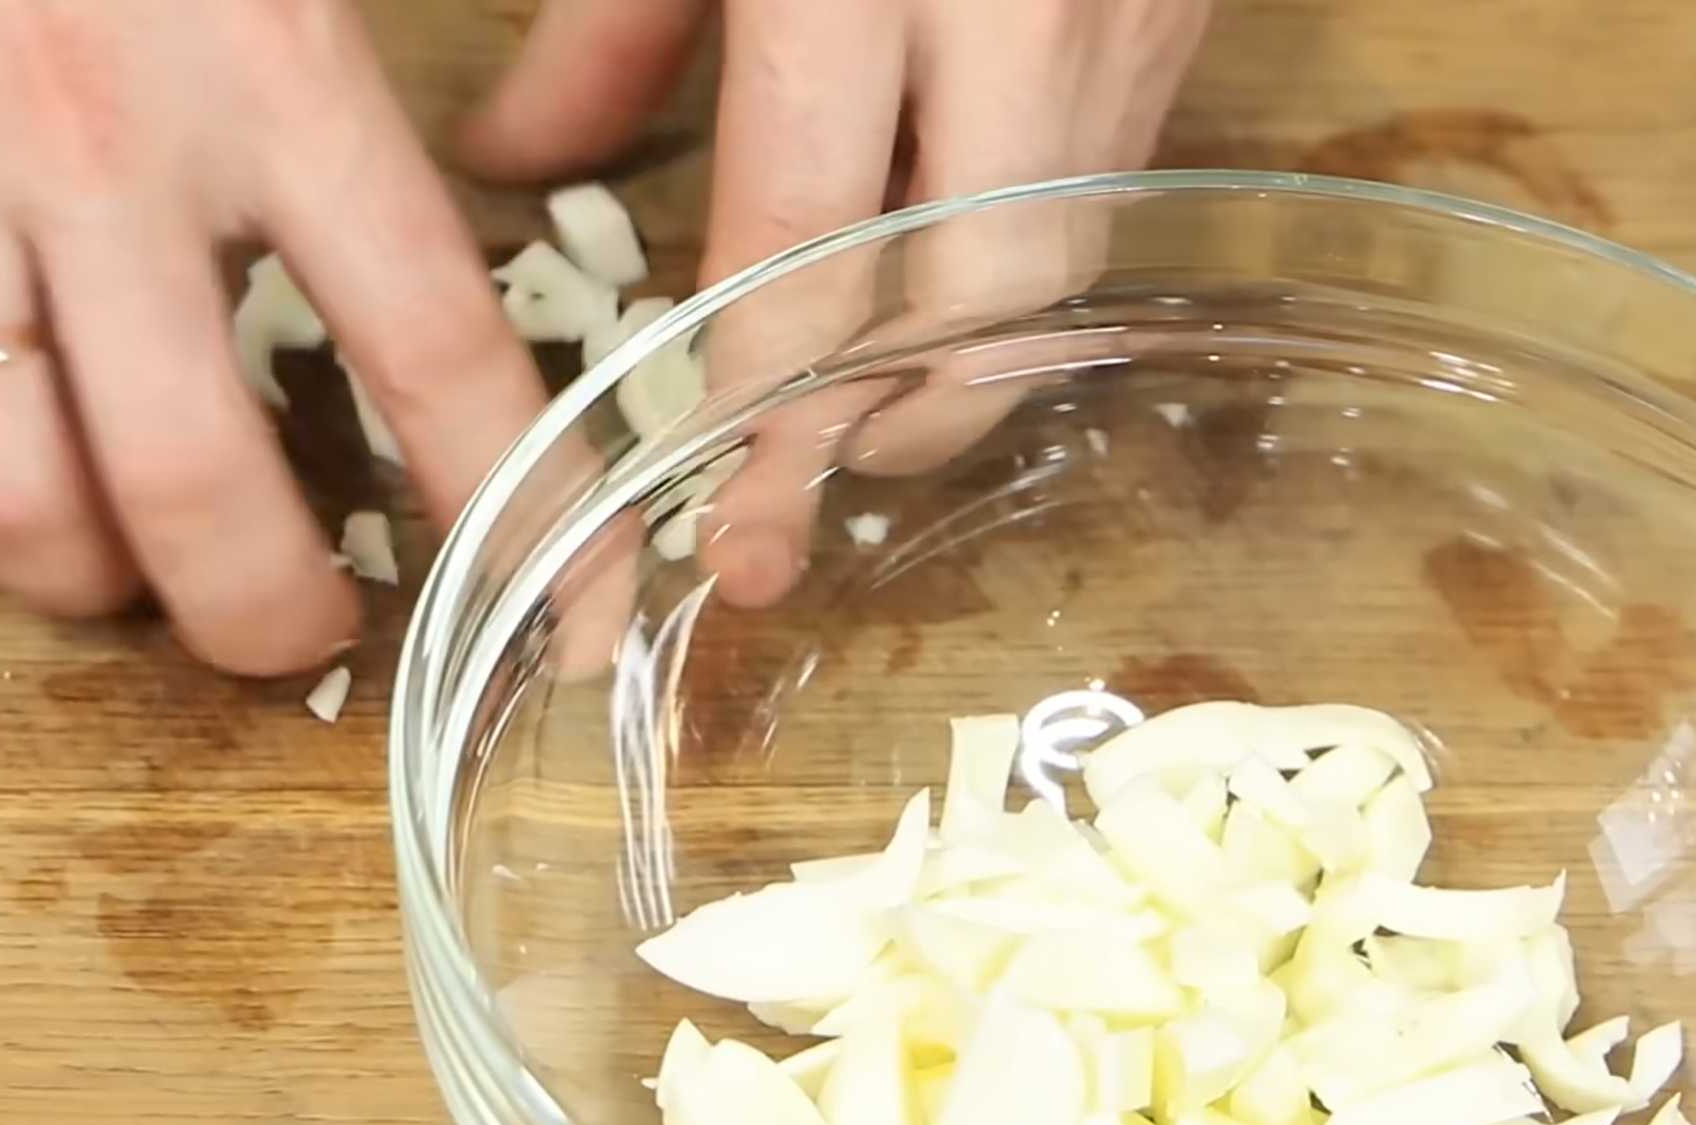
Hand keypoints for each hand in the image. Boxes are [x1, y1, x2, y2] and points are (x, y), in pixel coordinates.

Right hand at [0, 0, 551, 674]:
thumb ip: (354, 43)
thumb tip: (530, 135)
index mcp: (261, 64)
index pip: (428, 342)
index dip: (515, 507)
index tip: (560, 595)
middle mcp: (91, 150)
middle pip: (194, 482)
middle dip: (260, 611)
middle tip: (296, 633)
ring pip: (4, 490)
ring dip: (82, 577)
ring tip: (129, 580)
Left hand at [461, 0, 1212, 605]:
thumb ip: (610, 22)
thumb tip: (512, 161)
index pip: (811, 231)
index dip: (754, 385)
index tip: (700, 493)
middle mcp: (1022, 8)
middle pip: (980, 296)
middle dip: (883, 426)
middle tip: (784, 504)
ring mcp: (1125, 17)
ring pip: (1062, 265)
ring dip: (960, 372)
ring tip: (854, 430)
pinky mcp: (1183, 17)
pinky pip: (1103, 192)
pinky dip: (1017, 272)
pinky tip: (938, 295)